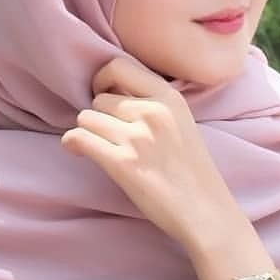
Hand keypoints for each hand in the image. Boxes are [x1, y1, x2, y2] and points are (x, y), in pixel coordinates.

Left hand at [60, 56, 239, 248]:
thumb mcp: (181, 123)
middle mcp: (153, 112)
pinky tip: (77, 150)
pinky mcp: (123, 164)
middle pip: (100, 99)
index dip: (102, 80)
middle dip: (99, 116)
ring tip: (100, 147)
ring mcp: (137, 138)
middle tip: (108, 135)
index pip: (118, 66)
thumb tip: (110, 93)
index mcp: (170, 98)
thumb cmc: (192, 172)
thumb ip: (153, 104)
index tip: (104, 97)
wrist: (206, 212)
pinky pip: (79, 138)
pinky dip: (73, 143)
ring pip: (86, 118)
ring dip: (88, 132)